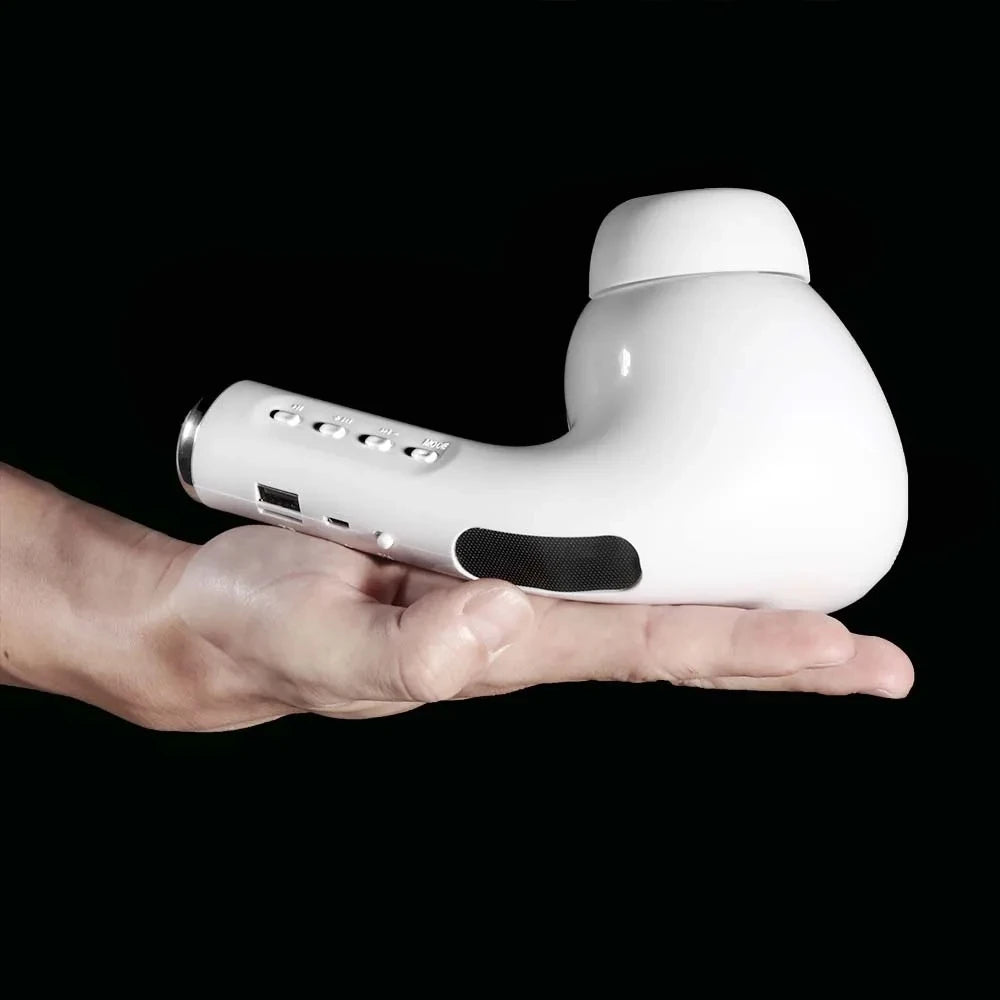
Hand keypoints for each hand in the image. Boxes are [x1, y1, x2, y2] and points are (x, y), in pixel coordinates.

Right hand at [149, 525, 913, 730]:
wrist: (224, 615)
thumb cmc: (264, 627)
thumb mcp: (315, 633)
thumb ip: (401, 646)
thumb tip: (500, 620)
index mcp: (495, 646)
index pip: (645, 647)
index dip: (743, 645)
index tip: (834, 652)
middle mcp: (518, 626)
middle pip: (673, 641)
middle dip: (777, 654)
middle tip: (874, 662)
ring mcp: (506, 596)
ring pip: (643, 607)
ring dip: (736, 618)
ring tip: (824, 636)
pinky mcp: (481, 562)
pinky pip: (592, 572)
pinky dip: (660, 576)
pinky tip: (694, 584)